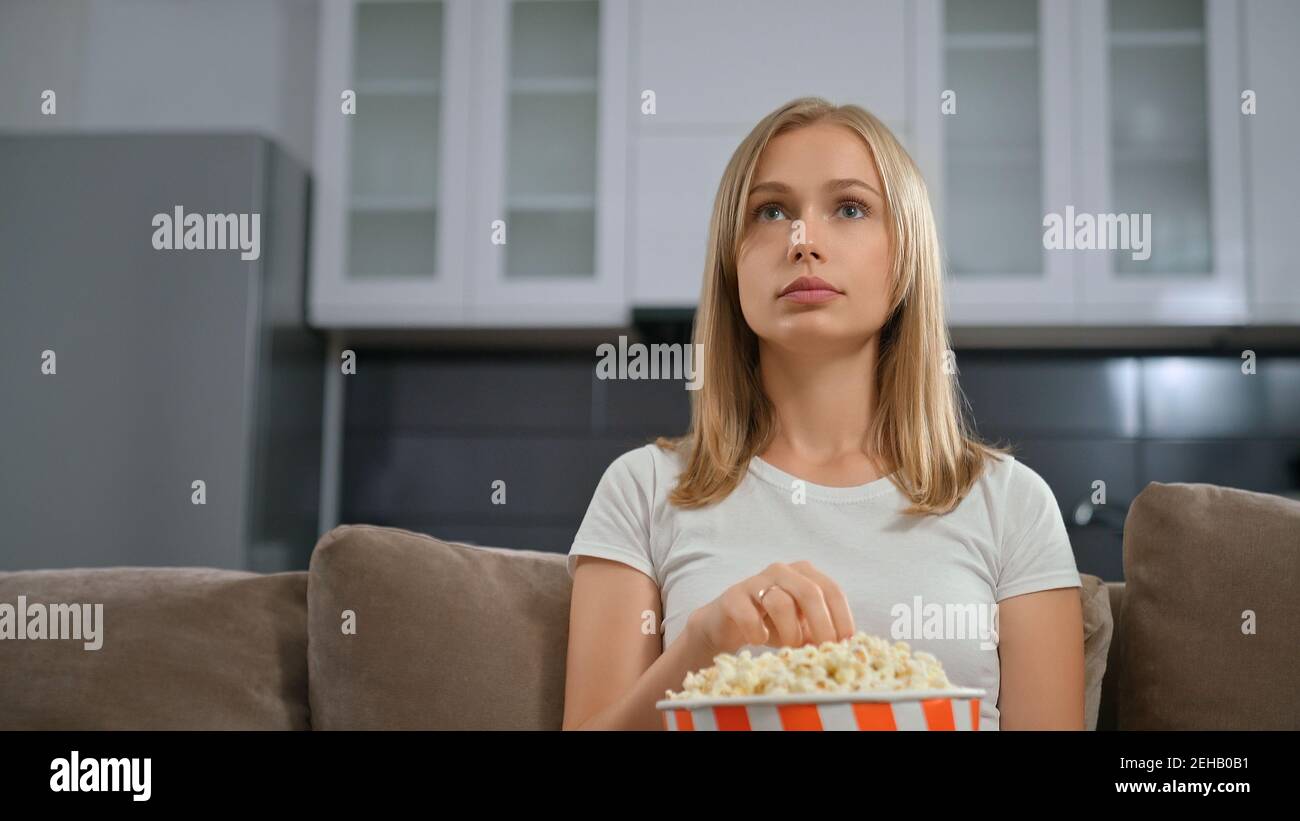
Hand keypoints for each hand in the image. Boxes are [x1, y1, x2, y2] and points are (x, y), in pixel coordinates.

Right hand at [685, 561, 855, 656]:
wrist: (727, 625)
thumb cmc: (771, 624)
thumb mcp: (802, 628)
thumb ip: (820, 632)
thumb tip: (840, 648)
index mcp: (805, 574)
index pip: (832, 590)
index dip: (842, 617)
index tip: (845, 643)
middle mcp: (782, 571)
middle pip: (810, 592)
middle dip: (821, 624)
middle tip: (823, 650)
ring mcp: (756, 581)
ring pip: (780, 602)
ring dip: (790, 631)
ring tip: (790, 646)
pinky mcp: (733, 596)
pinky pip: (748, 614)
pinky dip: (757, 632)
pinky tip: (759, 640)